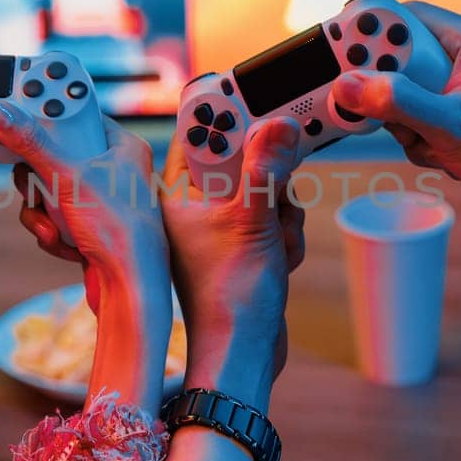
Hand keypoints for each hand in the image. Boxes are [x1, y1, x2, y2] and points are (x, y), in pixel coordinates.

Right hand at [0, 102, 171, 410]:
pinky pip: (51, 218)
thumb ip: (30, 142)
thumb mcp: (68, 176)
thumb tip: (0, 112)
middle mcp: (111, 170)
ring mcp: (97, 201)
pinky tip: (66, 245)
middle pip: (50, 156)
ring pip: (45, 191)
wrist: (130, 289)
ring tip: (58, 226)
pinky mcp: (86, 227)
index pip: (72, 118)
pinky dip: (51, 233)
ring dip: (43, 213)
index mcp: (119, 146)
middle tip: (42, 188)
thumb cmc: (119, 230)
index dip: (44, 122)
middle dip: (39, 183)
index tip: (15, 123)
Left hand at [160, 117, 305, 411]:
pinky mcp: (243, 247)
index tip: (262, 102)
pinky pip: (274, 219)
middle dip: (270, 178)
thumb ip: (265, 170)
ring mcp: (219, 228)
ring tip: (272, 244)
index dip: (229, 115)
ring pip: (266, 189)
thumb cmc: (229, 296)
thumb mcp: (252, 221)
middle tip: (277, 192)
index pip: (198, 133)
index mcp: (175, 195)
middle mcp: (193, 208)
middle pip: (243, 158)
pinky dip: (284, 235)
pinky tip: (278, 260)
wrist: (241, 357)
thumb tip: (279, 123)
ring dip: (281, 212)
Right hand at [332, 0, 460, 233]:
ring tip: (436, 149)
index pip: (408, 16)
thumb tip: (347, 84)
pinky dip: (431, 140)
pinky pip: (434, 117)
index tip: (339, 56)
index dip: (370, 34)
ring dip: (412, 126)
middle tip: (393, 121)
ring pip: (416, 95)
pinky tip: (451, 162)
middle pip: (407, 61)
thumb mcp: (449, 129)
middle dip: (394, 97)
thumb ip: (395, 103)